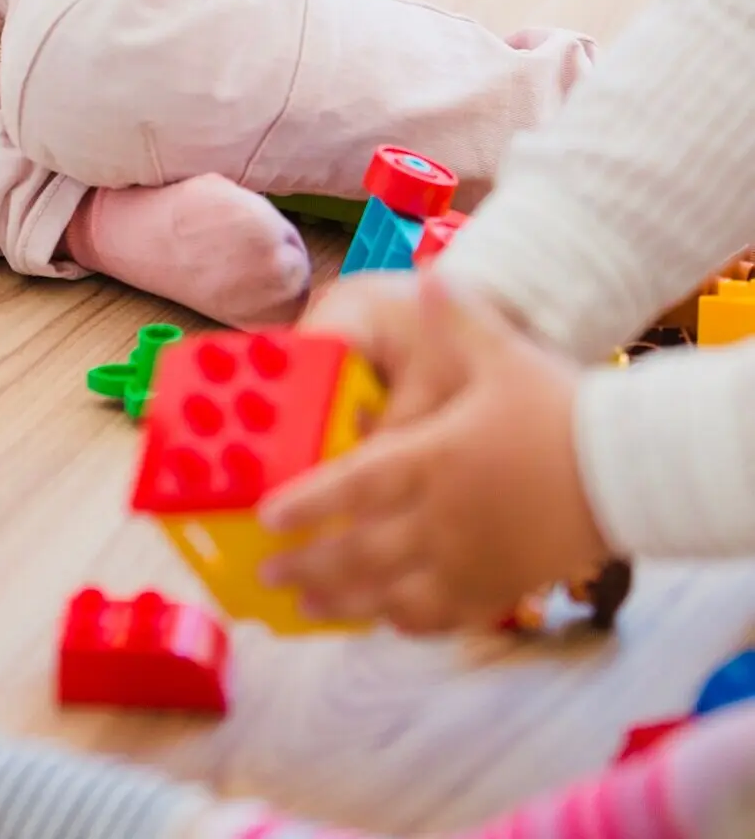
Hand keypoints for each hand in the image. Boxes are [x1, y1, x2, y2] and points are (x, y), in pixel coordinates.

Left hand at [257, 271, 609, 633]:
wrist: (628, 472)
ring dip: (343, 603)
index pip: (353, 487)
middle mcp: (442, 518)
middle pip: (359, 553)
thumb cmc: (562, 408)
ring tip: (307, 606)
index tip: (266, 517)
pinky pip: (441, 616)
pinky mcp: (500, 588)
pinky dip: (404, 622)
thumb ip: (459, 317)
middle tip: (268, 572)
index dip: (306, 505)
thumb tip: (432, 273)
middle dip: (307, 566)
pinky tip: (385, 620)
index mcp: (434, 458)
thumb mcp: (504, 354)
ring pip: (391, 595)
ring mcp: (469, 561)